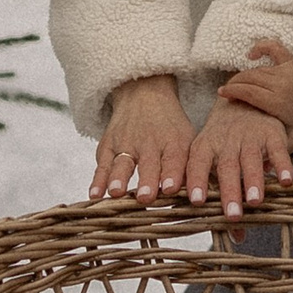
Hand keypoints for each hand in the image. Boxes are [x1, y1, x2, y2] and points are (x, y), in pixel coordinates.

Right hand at [91, 74, 196, 200]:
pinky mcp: (108, 146)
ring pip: (122, 164)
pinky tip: (94, 195)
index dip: (172, 174)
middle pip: (148, 164)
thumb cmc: (170, 127)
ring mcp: (126, 144)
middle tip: (145, 196)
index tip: (171, 189)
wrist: (144, 95)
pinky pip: (102, 164)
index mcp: (173, 142)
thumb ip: (190, 168)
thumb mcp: (186, 140)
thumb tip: (198, 198)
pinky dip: (97, 180)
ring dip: (119, 179)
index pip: (173, 158)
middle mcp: (149, 143)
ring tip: (116, 193)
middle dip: (147, 181)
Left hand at [184, 97, 292, 220]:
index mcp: (205, 147)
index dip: (196, 182)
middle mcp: (226, 141)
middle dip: (229, 191)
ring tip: (255, 202)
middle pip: (226, 167)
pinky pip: (278, 149)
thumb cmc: (226, 141)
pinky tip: (286, 182)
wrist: (246, 101)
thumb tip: (236, 238)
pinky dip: (282, 164)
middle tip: (232, 215)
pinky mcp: (272, 133)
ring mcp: (249, 136)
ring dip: (253, 180)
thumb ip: (222, 197)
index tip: (195, 202)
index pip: (197, 164)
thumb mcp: (217, 162)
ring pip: (250, 159)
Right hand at [218, 39, 292, 150]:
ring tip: (235, 82)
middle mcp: (281, 84)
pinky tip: (252, 54)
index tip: (221, 94)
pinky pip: (274, 48)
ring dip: (243, 74)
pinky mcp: (292, 61)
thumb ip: (277, 151)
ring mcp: (287, 70)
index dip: (232, 92)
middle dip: (234, 83)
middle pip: (249, 79)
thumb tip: (259, 166)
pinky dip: (261, 47)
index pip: (248, 92)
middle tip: (225, 90)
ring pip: (257, 69)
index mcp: (279, 103)